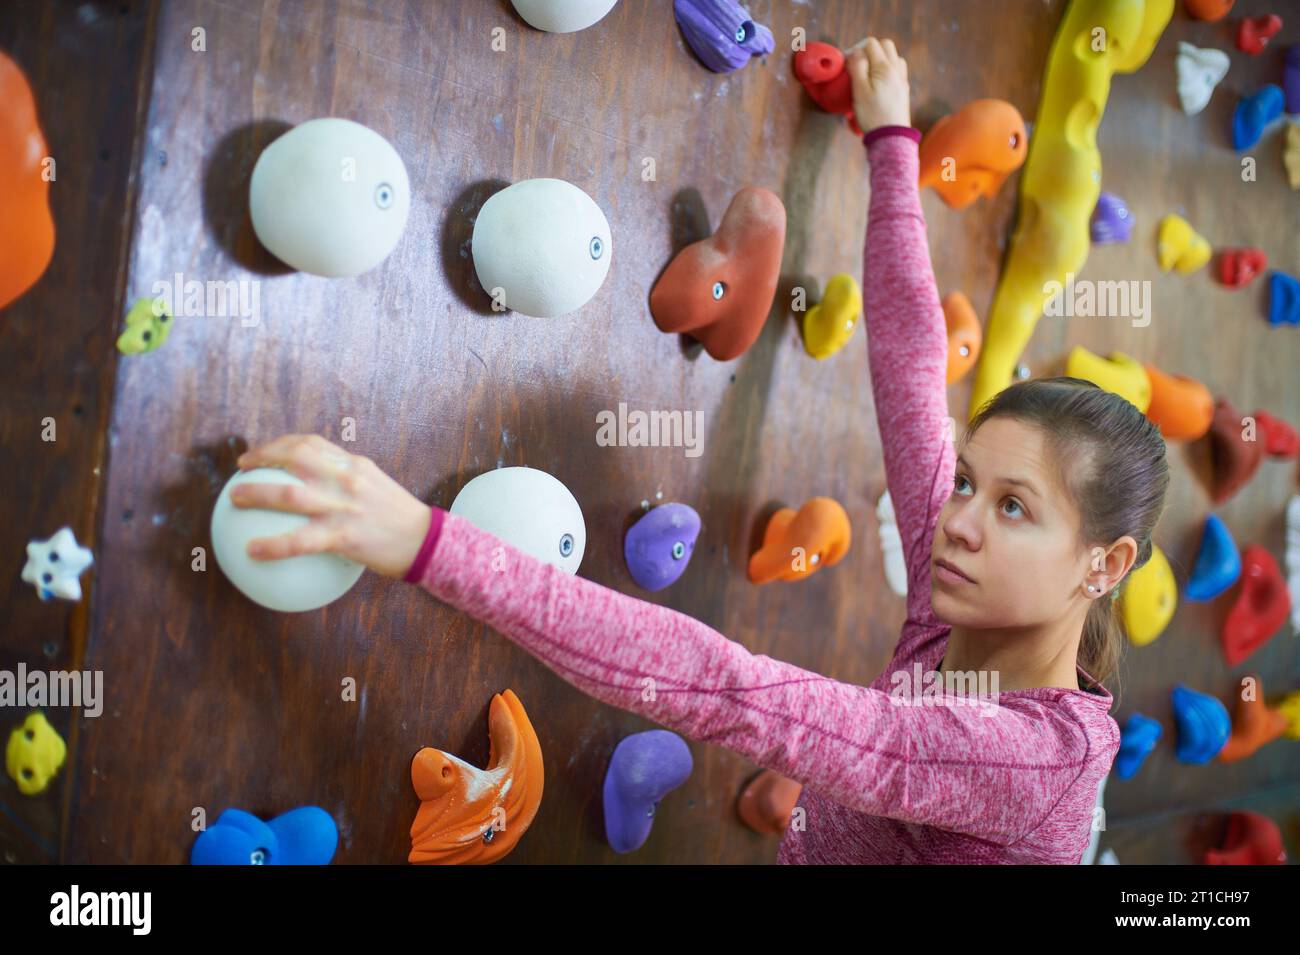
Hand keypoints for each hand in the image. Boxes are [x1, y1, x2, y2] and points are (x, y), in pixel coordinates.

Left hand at [230, 434, 431, 578]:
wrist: (425, 542)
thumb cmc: (399, 519)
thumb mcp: (376, 488)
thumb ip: (348, 482)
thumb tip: (316, 486)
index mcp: (353, 466)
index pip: (311, 443)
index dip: (281, 444)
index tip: (263, 452)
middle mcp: (346, 479)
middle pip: (296, 457)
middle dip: (263, 458)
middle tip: (241, 469)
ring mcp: (343, 506)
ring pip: (289, 494)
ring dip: (256, 493)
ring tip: (234, 499)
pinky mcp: (343, 535)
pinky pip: (299, 540)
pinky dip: (271, 545)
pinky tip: (251, 551)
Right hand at [846, 37, 910, 133]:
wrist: (891, 137)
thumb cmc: (873, 115)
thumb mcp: (859, 91)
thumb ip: (857, 67)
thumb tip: (855, 51)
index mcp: (885, 67)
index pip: (871, 43)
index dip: (857, 48)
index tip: (848, 62)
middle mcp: (897, 69)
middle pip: (885, 45)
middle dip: (870, 49)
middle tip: (858, 63)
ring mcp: (902, 79)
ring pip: (893, 56)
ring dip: (880, 58)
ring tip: (868, 72)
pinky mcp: (903, 89)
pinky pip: (897, 69)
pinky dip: (887, 69)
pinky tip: (879, 81)